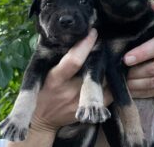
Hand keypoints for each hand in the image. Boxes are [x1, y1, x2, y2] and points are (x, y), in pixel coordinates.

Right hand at [8, 29, 104, 146]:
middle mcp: (70, 91)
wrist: (42, 119)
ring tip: (111, 55)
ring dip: (110, 67)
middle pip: (93, 70)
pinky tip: (112, 72)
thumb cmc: (42, 90)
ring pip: (105, 81)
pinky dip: (112, 81)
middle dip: (102, 54)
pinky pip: (110, 93)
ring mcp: (82, 102)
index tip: (93, 33)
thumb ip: (55, 56)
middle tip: (106, 43)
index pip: (74, 61)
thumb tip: (69, 34)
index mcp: (55, 78)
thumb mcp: (42, 72)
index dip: (85, 45)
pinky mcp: (91, 110)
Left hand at [124, 0, 153, 98]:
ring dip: (135, 84)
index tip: (126, 59)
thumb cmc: (139, 39)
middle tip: (120, 73)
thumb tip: (150, 2)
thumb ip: (144, 17)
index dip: (143, 53)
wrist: (146, 56)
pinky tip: (129, 90)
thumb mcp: (138, 27)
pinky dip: (141, 92)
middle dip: (135, 72)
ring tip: (122, 82)